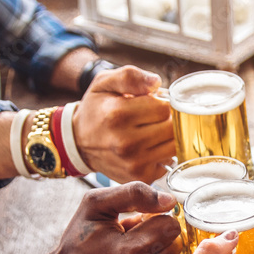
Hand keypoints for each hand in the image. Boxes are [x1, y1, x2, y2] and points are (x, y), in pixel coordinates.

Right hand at [45, 182, 182, 253]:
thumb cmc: (77, 245)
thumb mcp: (95, 206)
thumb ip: (134, 193)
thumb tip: (169, 201)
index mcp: (131, 250)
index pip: (172, 226)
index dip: (155, 221)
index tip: (138, 227)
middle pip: (176, 247)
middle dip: (158, 241)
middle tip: (133, 244)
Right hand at [73, 66, 174, 183]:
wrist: (79, 142)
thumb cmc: (96, 109)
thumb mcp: (105, 82)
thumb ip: (131, 76)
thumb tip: (156, 82)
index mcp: (118, 114)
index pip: (165, 108)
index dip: (163, 103)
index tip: (154, 103)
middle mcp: (126, 142)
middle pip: (172, 128)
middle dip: (168, 120)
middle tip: (154, 117)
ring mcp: (134, 163)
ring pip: (174, 146)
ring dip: (168, 137)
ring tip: (152, 131)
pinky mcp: (140, 176)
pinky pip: (168, 162)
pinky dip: (163, 154)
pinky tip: (149, 147)